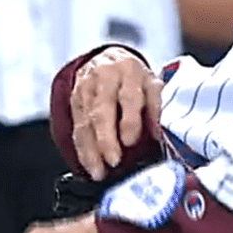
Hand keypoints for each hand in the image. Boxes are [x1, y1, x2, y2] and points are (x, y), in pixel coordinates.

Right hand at [71, 47, 163, 180]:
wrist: (107, 60)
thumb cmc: (134, 78)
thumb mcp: (152, 84)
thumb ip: (157, 106)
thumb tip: (158, 132)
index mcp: (128, 71)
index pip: (128, 97)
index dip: (129, 121)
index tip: (130, 142)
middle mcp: (103, 78)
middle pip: (101, 111)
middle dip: (106, 139)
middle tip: (113, 161)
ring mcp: (85, 90)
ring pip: (86, 123)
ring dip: (92, 150)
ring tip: (99, 172)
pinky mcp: (74, 102)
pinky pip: (77, 129)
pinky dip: (83, 150)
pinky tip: (90, 166)